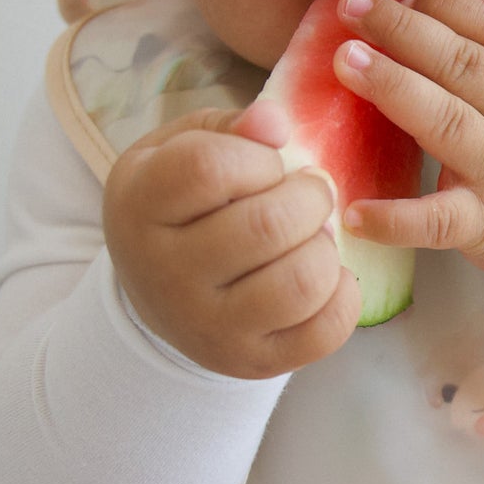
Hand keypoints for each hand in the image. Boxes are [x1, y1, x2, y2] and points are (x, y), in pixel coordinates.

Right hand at [102, 100, 360, 378]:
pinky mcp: (251, 361)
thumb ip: (230, 127)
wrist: (157, 294)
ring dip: (325, 246)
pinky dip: (342, 295)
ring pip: (302, 281)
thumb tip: (275, 121)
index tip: (267, 163)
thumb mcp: (183, 149)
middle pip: (269, 225)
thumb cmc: (181, 204)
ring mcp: (209, 326)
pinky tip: (323, 275)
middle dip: (311, 196)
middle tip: (308, 193)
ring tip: (312, 236)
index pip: (210, 170)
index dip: (259, 157)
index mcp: (141, 206)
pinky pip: (325, 331)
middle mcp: (166, 274)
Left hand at [334, 0, 483, 291]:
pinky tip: (354, 212)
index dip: (446, 5)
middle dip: (406, 29)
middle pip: (464, 63)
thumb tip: (436, 20)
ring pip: (447, 121)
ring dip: (393, 87)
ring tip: (346, 62)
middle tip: (354, 6)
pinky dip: (395, 219)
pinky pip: (438, 221)